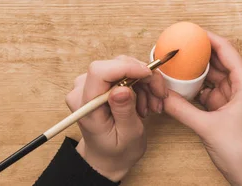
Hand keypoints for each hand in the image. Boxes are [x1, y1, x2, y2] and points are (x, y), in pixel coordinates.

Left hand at [65, 55, 166, 180]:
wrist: (108, 156)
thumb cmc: (117, 150)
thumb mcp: (127, 135)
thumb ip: (123, 111)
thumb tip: (122, 89)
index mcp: (85, 105)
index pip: (99, 72)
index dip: (126, 68)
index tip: (149, 75)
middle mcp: (82, 90)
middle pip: (116, 65)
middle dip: (142, 77)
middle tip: (159, 96)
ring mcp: (90, 84)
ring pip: (123, 67)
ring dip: (144, 83)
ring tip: (152, 106)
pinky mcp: (100, 83)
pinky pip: (124, 72)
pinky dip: (140, 84)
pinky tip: (145, 102)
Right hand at [164, 32, 241, 185]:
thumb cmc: (241, 151)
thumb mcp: (206, 127)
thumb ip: (181, 108)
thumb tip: (161, 95)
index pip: (226, 50)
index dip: (207, 38)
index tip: (190, 32)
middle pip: (217, 61)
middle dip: (197, 55)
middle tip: (176, 49)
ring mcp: (234, 97)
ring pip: (211, 77)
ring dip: (194, 73)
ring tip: (174, 66)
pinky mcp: (226, 108)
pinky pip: (208, 91)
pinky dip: (195, 89)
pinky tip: (179, 86)